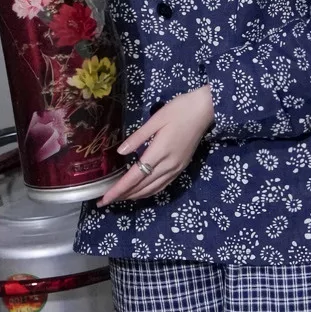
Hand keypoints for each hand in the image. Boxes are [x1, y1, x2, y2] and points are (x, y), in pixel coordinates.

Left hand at [96, 86, 214, 204]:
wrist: (206, 110)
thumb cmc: (179, 110)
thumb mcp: (156, 119)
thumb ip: (138, 137)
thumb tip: (120, 152)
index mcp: (159, 152)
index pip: (135, 177)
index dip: (119, 189)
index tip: (105, 198)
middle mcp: (168, 165)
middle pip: (142, 186)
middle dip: (123, 196)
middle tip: (106, 201)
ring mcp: (176, 168)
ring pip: (153, 189)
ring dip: (136, 196)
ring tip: (120, 198)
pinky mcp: (181, 167)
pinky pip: (163, 185)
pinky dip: (149, 192)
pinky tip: (141, 192)